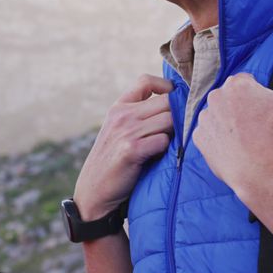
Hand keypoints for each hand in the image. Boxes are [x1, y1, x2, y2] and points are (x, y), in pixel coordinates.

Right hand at [74, 74, 173, 219]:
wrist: (94, 191)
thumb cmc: (114, 162)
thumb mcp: (119, 130)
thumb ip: (139, 115)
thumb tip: (176, 105)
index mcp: (119, 107)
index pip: (146, 81)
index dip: (166, 86)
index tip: (175, 101)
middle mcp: (122, 115)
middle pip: (166, 101)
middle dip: (178, 116)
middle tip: (178, 133)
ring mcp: (126, 131)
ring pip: (169, 120)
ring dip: (174, 134)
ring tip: (168, 147)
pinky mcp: (131, 149)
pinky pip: (164, 141)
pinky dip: (167, 150)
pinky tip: (160, 158)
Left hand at [193, 74, 272, 188]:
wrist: (255, 167)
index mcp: (237, 84)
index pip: (247, 81)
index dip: (258, 94)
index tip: (265, 109)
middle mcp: (216, 97)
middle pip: (230, 98)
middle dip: (241, 108)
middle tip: (256, 125)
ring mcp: (205, 118)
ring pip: (218, 116)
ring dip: (228, 124)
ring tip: (245, 139)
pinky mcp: (199, 137)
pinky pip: (208, 135)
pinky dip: (218, 140)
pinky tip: (232, 148)